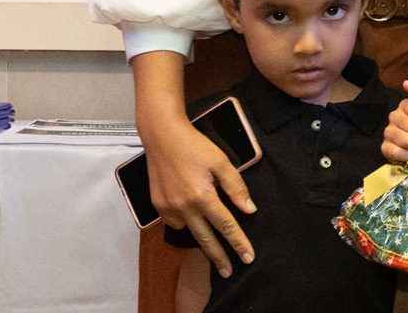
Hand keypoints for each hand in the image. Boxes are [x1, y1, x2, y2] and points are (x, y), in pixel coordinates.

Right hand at [141, 117, 255, 277]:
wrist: (163, 138)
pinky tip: (193, 215)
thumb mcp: (222, 162)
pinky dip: (186, 222)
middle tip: (229, 270)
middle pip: (205, 239)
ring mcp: (169, 208)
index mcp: (202, 196)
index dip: (238, 242)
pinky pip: (175, 222)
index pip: (226, 225)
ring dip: (202, 238)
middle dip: (219, 257)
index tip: (248, 257)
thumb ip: (236, 187)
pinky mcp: (159, 207)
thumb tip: (249, 210)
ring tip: (214, 246)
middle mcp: (184, 207)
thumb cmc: (195, 146)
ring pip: (190, 231)